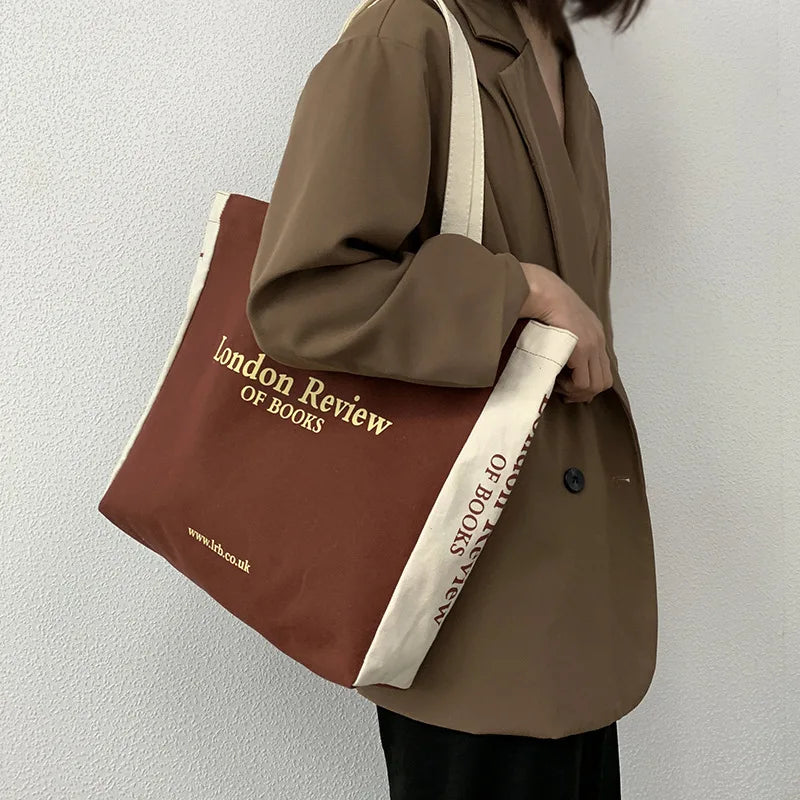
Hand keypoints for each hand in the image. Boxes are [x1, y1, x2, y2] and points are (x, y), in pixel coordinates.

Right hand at [518, 262, 612, 403]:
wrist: (542, 291)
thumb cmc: (543, 303)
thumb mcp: (561, 320)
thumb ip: (566, 338)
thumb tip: (559, 359)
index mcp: (595, 333)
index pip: (603, 370)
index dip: (587, 385)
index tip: (569, 386)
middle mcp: (599, 340)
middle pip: (604, 381)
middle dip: (584, 393)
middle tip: (565, 393)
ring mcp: (592, 346)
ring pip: (595, 385)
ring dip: (576, 391)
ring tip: (559, 385)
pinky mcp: (582, 350)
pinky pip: (583, 382)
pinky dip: (570, 387)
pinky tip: (557, 381)